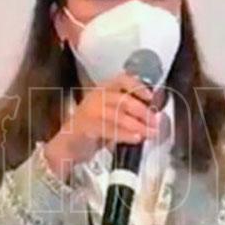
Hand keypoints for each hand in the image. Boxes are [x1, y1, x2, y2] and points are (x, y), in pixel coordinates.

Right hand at [44, 74, 160, 179]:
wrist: (68, 144)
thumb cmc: (92, 129)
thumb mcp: (110, 114)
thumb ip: (127, 111)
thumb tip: (152, 115)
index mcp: (103, 90)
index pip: (122, 79)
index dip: (138, 86)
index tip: (151, 96)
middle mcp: (97, 97)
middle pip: (124, 100)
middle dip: (143, 112)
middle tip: (155, 122)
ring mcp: (90, 111)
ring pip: (119, 115)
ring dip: (138, 125)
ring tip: (150, 133)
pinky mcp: (87, 127)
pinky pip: (110, 129)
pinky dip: (126, 134)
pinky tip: (136, 138)